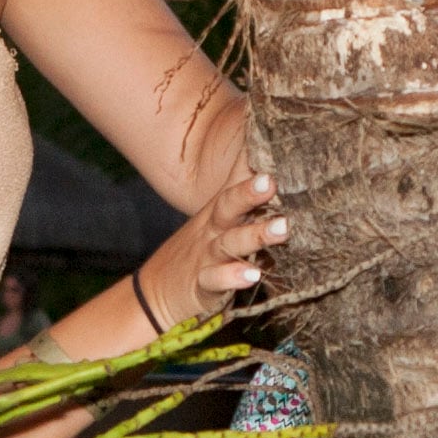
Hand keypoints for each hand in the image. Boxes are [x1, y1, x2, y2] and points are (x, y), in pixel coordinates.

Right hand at [135, 172, 285, 328]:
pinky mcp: (202, 285)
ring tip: (283, 228)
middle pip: (229, 205)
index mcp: (219, 211)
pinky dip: (233, 277)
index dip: (250, 163)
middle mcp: (213, 229)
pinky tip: (253, 275)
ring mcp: (206, 256)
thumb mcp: (217, 220)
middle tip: (270, 180)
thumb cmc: (198, 250)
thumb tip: (270, 170)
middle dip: (249, 192)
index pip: (235, 182)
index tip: (272, 145)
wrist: (155, 291)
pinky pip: (216, 279)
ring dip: (256, 235)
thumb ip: (243, 198)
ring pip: (229, 242)